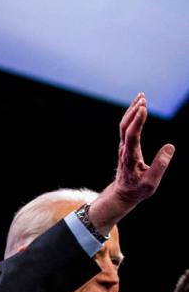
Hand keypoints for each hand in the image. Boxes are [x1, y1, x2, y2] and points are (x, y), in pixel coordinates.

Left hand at [89, 93, 174, 232]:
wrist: (122, 195)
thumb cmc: (137, 190)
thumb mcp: (150, 183)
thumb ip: (160, 166)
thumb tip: (170, 147)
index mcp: (130, 158)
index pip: (131, 136)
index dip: (137, 121)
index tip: (143, 108)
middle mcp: (124, 150)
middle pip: (124, 127)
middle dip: (133, 112)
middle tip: (143, 98)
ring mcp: (123, 148)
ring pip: (124, 126)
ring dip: (131, 111)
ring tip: (141, 97)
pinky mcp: (125, 147)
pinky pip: (126, 128)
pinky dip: (131, 116)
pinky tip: (138, 108)